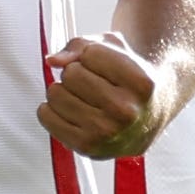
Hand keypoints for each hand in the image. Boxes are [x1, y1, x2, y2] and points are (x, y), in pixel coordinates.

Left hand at [39, 33, 165, 157]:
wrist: (148, 118)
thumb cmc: (127, 80)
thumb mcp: (115, 50)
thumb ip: (81, 46)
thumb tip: (53, 60)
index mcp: (141, 84)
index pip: (91, 54)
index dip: (91, 54)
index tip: (104, 65)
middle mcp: (126, 111)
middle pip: (71, 74)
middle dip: (75, 72)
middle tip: (91, 83)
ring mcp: (106, 132)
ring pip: (55, 93)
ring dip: (62, 90)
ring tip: (82, 97)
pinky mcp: (86, 147)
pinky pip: (45, 116)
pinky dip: (51, 109)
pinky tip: (70, 111)